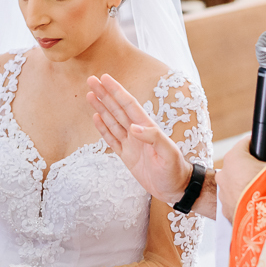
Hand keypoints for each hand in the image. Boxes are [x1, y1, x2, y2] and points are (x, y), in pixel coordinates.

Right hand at [87, 74, 190, 204]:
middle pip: (117, 109)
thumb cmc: (174, 170)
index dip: (116, 91)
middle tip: (91, 80)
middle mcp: (137, 132)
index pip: (128, 105)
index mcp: (147, 127)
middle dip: (104, 94)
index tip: (104, 78)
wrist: (175, 189)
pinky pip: (111, 138)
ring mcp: (131, 143)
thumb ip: (153, 138)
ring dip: (101, 107)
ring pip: (112, 121)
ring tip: (90, 95)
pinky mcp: (126, 156)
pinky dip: (103, 128)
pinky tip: (96, 117)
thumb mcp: (168, 153)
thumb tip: (133, 128)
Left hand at [217, 133, 265, 221]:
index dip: (260, 145)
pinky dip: (244, 201)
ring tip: (264, 191)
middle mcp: (223, 174)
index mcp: (234, 158)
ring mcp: (223, 193)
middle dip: (251, 166)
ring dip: (246, 185)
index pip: (246, 143)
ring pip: (235, 183)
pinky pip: (235, 200)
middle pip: (239, 164)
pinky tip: (257, 204)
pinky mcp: (225, 211)